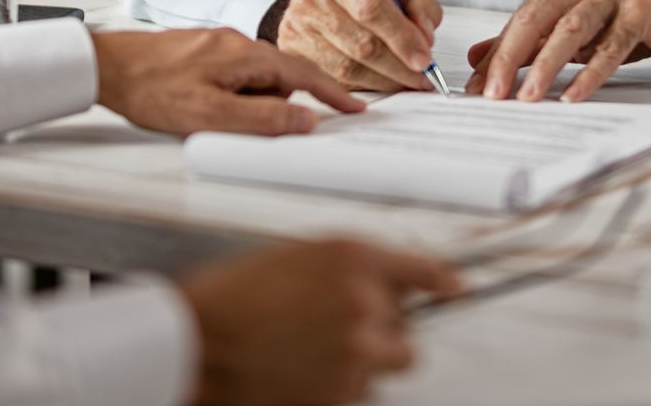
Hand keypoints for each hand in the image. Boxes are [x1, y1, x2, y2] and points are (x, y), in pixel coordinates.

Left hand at [91, 28, 363, 135]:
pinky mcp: (203, 54)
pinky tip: (198, 108)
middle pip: (277, 82)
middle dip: (268, 111)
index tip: (356, 109)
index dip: (333, 94)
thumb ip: (261, 120)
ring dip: (242, 107)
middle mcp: (237, 43)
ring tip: (201, 117)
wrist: (103, 66)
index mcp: (245, 55)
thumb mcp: (208, 115)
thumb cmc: (150, 90)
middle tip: (230, 126)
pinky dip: (229, 99)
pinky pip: (233, 79)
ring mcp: (219, 46)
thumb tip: (306, 123)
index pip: (304, 74)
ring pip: (253, 83)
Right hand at [181, 238, 461, 405]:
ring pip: (389, 366)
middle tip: (339, 335)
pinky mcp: (343, 393)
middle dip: (383, 335)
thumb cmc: (234, 299)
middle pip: (408, 330)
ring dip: (364, 365)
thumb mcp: (298, 257)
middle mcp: (364, 301)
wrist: (195, 344)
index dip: (443, 282)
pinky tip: (300, 375)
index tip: (455, 290)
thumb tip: (389, 284)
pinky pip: (361, 394)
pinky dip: (339, 389)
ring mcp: (357, 351)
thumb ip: (350, 268)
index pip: (423, 269)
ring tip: (311, 356)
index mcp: (352, 257)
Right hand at [275, 0, 444, 91]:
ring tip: (409, 82)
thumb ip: (419, 6)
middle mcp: (310, 0)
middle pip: (362, 44)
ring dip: (386, 81)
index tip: (424, 58)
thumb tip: (425, 36)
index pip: (371, 8)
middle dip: (399, 66)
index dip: (401, 36)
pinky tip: (385, 84)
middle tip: (423, 76)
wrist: (317, 3)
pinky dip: (367, 87)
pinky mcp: (293, 59)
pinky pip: (336, 83)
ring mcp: (297, 32)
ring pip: (349, 69)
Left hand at [465, 0, 650, 102]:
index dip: (496, 55)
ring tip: (528, 97)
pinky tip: (574, 95)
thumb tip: (477, 58)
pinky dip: (591, 72)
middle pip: (537, 19)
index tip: (477, 89)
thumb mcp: (569, 29)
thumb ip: (526, 43)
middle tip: (494, 93)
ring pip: (571, 29)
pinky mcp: (641, 11)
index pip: (519, 21)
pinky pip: (612, 45)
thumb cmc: (619, 18)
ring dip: (547, 65)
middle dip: (511, 57)